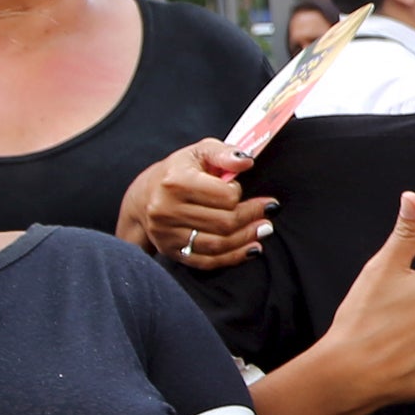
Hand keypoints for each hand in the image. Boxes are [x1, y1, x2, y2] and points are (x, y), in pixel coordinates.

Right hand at [119, 141, 273, 268]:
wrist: (144, 197)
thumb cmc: (178, 172)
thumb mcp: (199, 152)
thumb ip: (224, 153)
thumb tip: (247, 161)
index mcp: (176, 182)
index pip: (223, 195)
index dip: (237, 192)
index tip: (239, 189)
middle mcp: (168, 210)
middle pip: (223, 222)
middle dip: (252, 216)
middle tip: (270, 210)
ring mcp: (168, 235)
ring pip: (218, 244)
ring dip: (248, 237)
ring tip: (265, 228)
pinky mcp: (172, 252)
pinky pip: (208, 261)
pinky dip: (234, 257)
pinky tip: (252, 248)